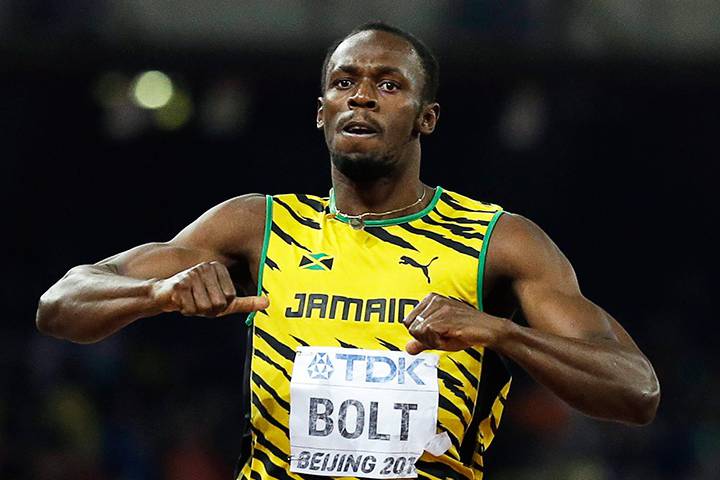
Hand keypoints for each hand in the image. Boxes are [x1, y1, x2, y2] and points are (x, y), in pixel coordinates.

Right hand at [152, 261, 268, 316]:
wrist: (162, 295)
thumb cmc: (196, 298)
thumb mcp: (223, 302)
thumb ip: (246, 302)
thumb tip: (268, 303)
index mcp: (219, 269)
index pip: (230, 299)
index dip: (219, 307)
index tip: (209, 300)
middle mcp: (207, 267)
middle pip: (219, 303)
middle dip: (207, 310)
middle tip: (197, 302)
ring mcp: (192, 273)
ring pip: (205, 307)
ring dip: (195, 310)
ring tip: (189, 301)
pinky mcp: (179, 283)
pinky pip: (190, 308)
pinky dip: (185, 310)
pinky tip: (179, 301)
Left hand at [402, 293, 506, 353]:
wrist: (489, 330)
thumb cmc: (465, 332)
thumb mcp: (440, 337)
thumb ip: (422, 341)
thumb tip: (407, 349)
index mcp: (430, 299)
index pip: (408, 322)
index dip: (421, 335)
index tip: (438, 334)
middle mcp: (433, 299)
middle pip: (411, 327)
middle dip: (424, 338)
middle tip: (443, 336)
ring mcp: (439, 306)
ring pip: (418, 331)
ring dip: (433, 341)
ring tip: (449, 335)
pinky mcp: (445, 316)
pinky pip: (428, 334)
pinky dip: (438, 342)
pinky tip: (451, 336)